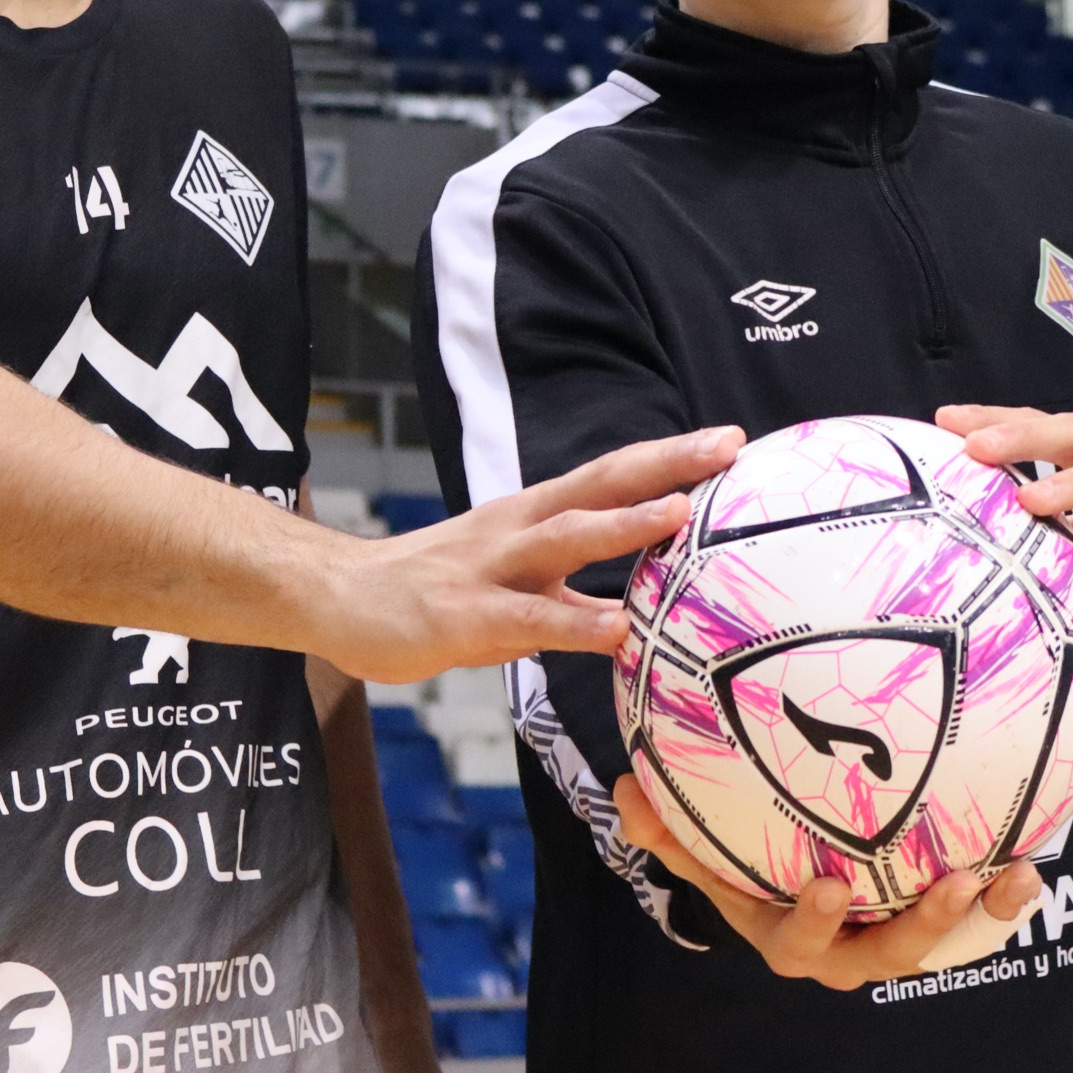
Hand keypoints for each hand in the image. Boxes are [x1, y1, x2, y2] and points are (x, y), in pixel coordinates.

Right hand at [311, 427, 740, 682]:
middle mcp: (519, 529)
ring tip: (679, 514)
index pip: (614, 475)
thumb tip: (651, 601)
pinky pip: (526, 620)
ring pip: (564, 538)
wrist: (339, 599)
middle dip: (665, 465)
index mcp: (536, 515)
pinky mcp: (462, 617)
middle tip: (727, 447)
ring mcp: (490, 569)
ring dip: (623, 525)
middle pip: (600, 485)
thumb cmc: (441, 592)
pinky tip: (615, 630)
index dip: (670, 457)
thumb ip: (578, 585)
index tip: (733, 441)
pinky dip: (572, 622)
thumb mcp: (520, 581)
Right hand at [614, 777, 1041, 989]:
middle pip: (888, 953)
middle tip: (953, 882)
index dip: (817, 921)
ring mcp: (894, 939)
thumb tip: (627, 784)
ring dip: (978, 914)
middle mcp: (847, 949)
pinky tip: (1030, 861)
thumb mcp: (705, 850)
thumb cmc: (748, 864)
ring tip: (1007, 876)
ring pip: (941, 939)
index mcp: (789, 935)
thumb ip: (666, 827)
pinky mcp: (936, 923)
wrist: (802, 886)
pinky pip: (978, 920)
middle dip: (923, 925)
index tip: (832, 887)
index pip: (801, 938)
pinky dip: (1006, 896)